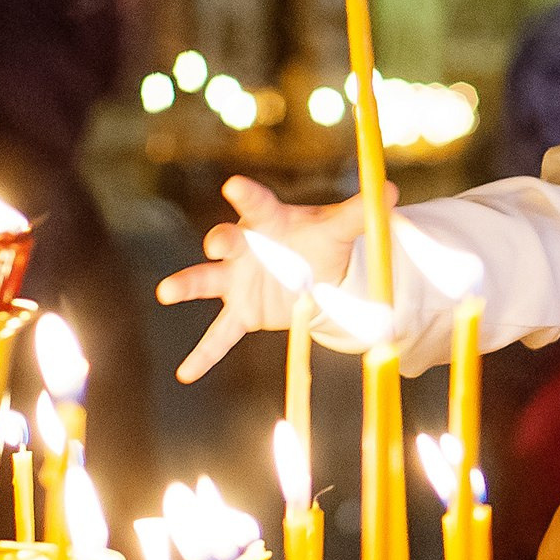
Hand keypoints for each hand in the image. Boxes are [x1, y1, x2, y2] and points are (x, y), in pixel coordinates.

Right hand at [152, 175, 393, 381]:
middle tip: (218, 244)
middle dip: (221, 241)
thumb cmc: (319, 241)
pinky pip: (220, 335)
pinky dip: (205, 354)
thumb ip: (359, 214)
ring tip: (165, 292)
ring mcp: (238, 281)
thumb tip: (394, 192)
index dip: (245, 195)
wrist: (314, 273)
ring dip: (186, 285)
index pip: (256, 204)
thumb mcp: (339, 229)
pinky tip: (186, 373)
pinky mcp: (241, 311)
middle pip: (227, 240)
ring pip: (207, 281)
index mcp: (268, 221)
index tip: (234, 186)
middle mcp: (246, 248)